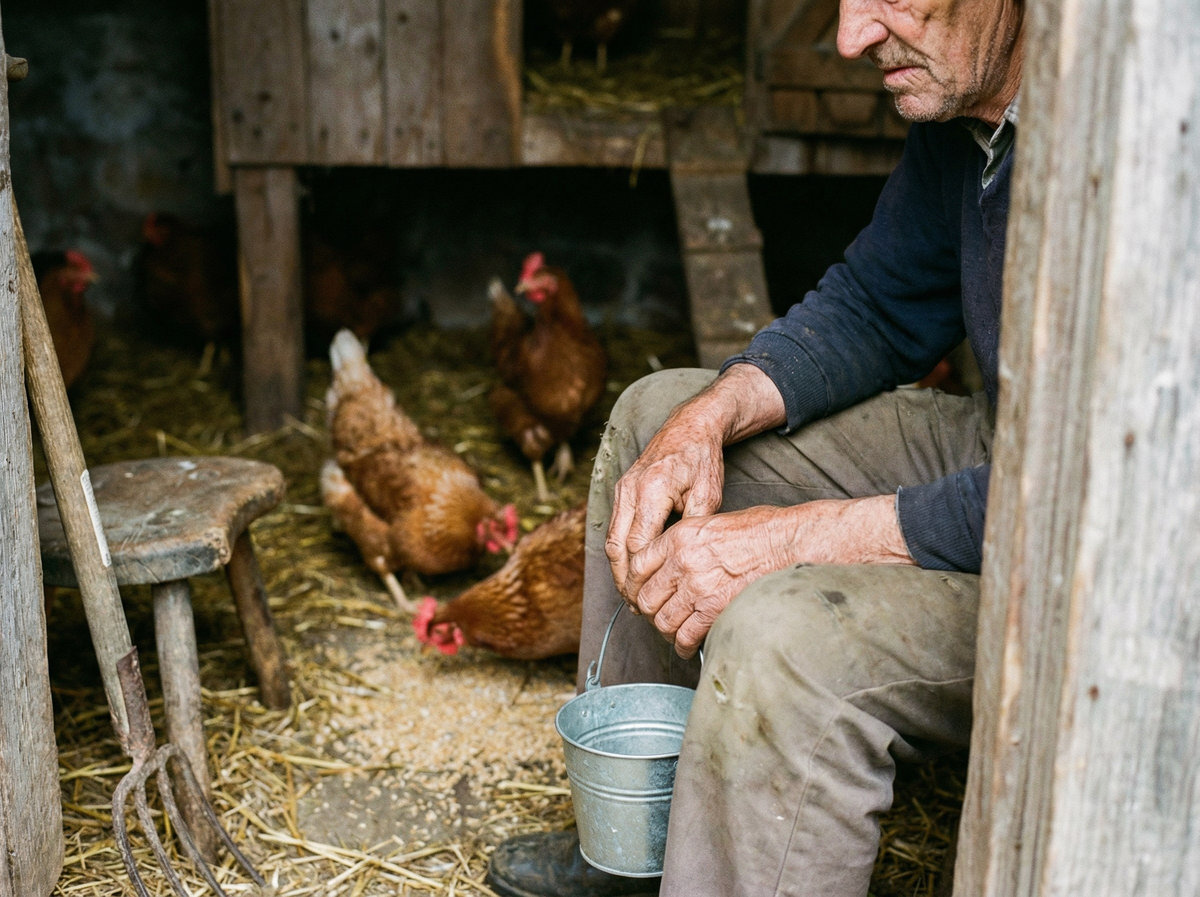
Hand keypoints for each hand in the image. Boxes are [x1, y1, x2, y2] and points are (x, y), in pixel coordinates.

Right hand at [605, 415, 724, 600]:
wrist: (689, 426)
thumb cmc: (702, 459)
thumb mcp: (709, 493)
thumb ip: (694, 527)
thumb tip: (684, 561)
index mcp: (651, 490)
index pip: (638, 545)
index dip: (643, 576)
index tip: (653, 598)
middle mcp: (629, 490)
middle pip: (617, 546)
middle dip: (625, 580)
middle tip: (638, 606)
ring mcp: (621, 489)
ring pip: (611, 539)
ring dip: (619, 569)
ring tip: (632, 596)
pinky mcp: (621, 491)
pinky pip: (614, 528)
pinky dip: (620, 553)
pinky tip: (631, 572)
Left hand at [626, 495, 915, 657]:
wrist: (791, 543)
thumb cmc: (760, 531)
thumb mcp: (712, 523)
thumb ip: (684, 543)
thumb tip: (668, 565)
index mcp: (679, 536)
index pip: (636, 566)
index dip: (634, 586)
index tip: (640, 595)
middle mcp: (683, 560)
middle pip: (645, 597)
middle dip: (649, 612)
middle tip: (658, 617)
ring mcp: (698, 586)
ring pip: (662, 621)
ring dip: (666, 631)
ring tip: (675, 632)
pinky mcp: (716, 609)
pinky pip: (686, 636)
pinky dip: (683, 646)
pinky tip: (688, 645)